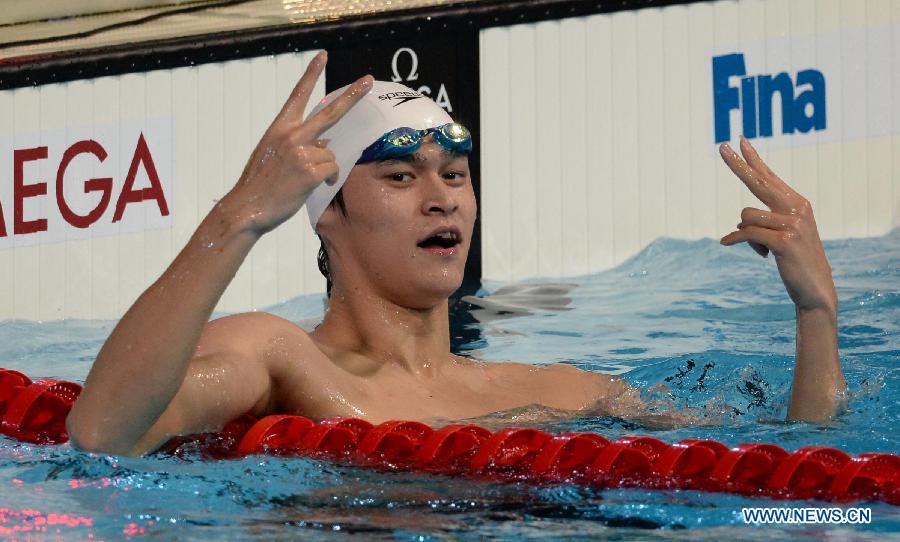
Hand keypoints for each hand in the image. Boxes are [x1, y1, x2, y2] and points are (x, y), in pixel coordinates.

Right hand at [223, 51, 372, 235]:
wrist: (247, 206)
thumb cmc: (261, 183)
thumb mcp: (274, 154)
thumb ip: (298, 143)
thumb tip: (326, 143)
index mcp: (279, 128)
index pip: (298, 95)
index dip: (311, 74)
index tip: (323, 56)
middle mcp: (291, 135)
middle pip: (330, 112)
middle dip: (352, 95)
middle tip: (369, 81)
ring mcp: (301, 152)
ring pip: (331, 154)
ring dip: (325, 168)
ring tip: (305, 179)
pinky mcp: (309, 171)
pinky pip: (332, 170)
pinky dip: (328, 179)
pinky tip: (313, 186)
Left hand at [718, 137, 836, 314]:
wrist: (815, 290)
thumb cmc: (795, 262)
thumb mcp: (782, 236)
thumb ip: (765, 221)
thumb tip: (739, 221)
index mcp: (798, 203)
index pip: (770, 176)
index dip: (754, 159)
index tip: (739, 141)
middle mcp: (797, 208)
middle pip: (759, 181)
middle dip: (738, 164)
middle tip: (720, 146)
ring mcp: (792, 223)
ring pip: (745, 215)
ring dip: (744, 233)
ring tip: (761, 248)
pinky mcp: (784, 240)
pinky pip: (745, 232)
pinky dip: (733, 239)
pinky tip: (727, 243)